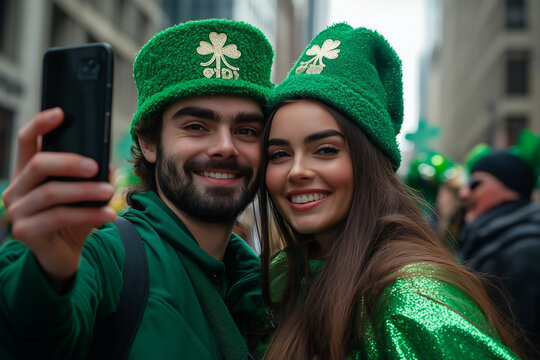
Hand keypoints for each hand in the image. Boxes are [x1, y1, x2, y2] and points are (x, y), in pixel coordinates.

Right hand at [2, 108, 116, 287]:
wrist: (64, 256)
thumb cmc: (72, 220)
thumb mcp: (82, 195)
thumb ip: (89, 177)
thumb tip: (108, 161)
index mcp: (27, 173)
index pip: (26, 141)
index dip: (41, 124)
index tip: (61, 113)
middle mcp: (16, 189)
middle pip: (39, 164)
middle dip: (71, 162)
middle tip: (97, 167)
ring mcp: (17, 211)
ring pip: (52, 193)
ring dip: (85, 191)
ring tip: (109, 192)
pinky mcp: (25, 232)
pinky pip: (60, 217)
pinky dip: (88, 215)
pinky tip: (109, 214)